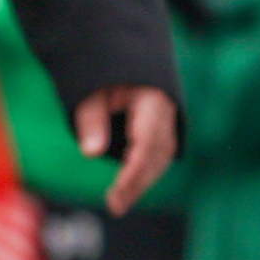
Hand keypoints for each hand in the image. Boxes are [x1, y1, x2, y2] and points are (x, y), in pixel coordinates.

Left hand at [74, 86, 179, 215]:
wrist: (122, 53)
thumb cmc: (105, 74)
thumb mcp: (91, 91)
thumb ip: (91, 120)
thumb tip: (91, 154)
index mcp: (153, 98)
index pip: (147, 141)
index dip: (134, 170)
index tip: (117, 193)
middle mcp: (167, 110)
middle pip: (158, 153)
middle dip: (138, 182)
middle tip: (116, 206)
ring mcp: (169, 118)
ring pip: (162, 156)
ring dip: (143, 180)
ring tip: (120, 201)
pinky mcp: (163, 126)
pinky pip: (160, 153)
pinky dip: (146, 171)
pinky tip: (129, 186)